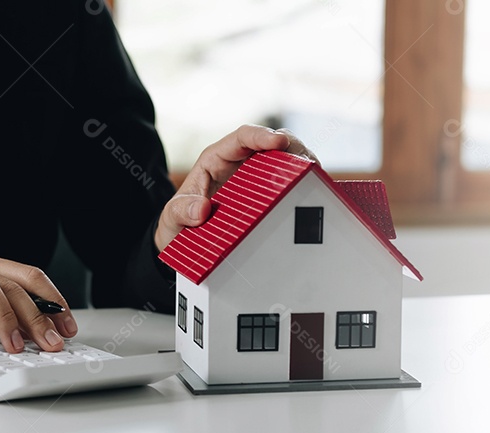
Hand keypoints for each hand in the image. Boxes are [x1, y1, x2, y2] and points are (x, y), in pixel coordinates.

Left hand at [154, 124, 318, 250]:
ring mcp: (258, 178)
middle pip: (273, 144)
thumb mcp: (172, 217)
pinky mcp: (269, 194)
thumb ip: (182, 211)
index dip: (263, 135)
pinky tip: (314, 195)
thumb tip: (202, 209)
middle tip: (309, 164)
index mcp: (217, 159)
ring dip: (303, 167)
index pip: (243, 137)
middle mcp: (241, 163)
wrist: (184, 239)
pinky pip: (290, 184)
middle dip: (293, 149)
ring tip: (316, 180)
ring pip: (287, 162)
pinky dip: (303, 186)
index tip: (280, 142)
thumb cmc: (178, 221)